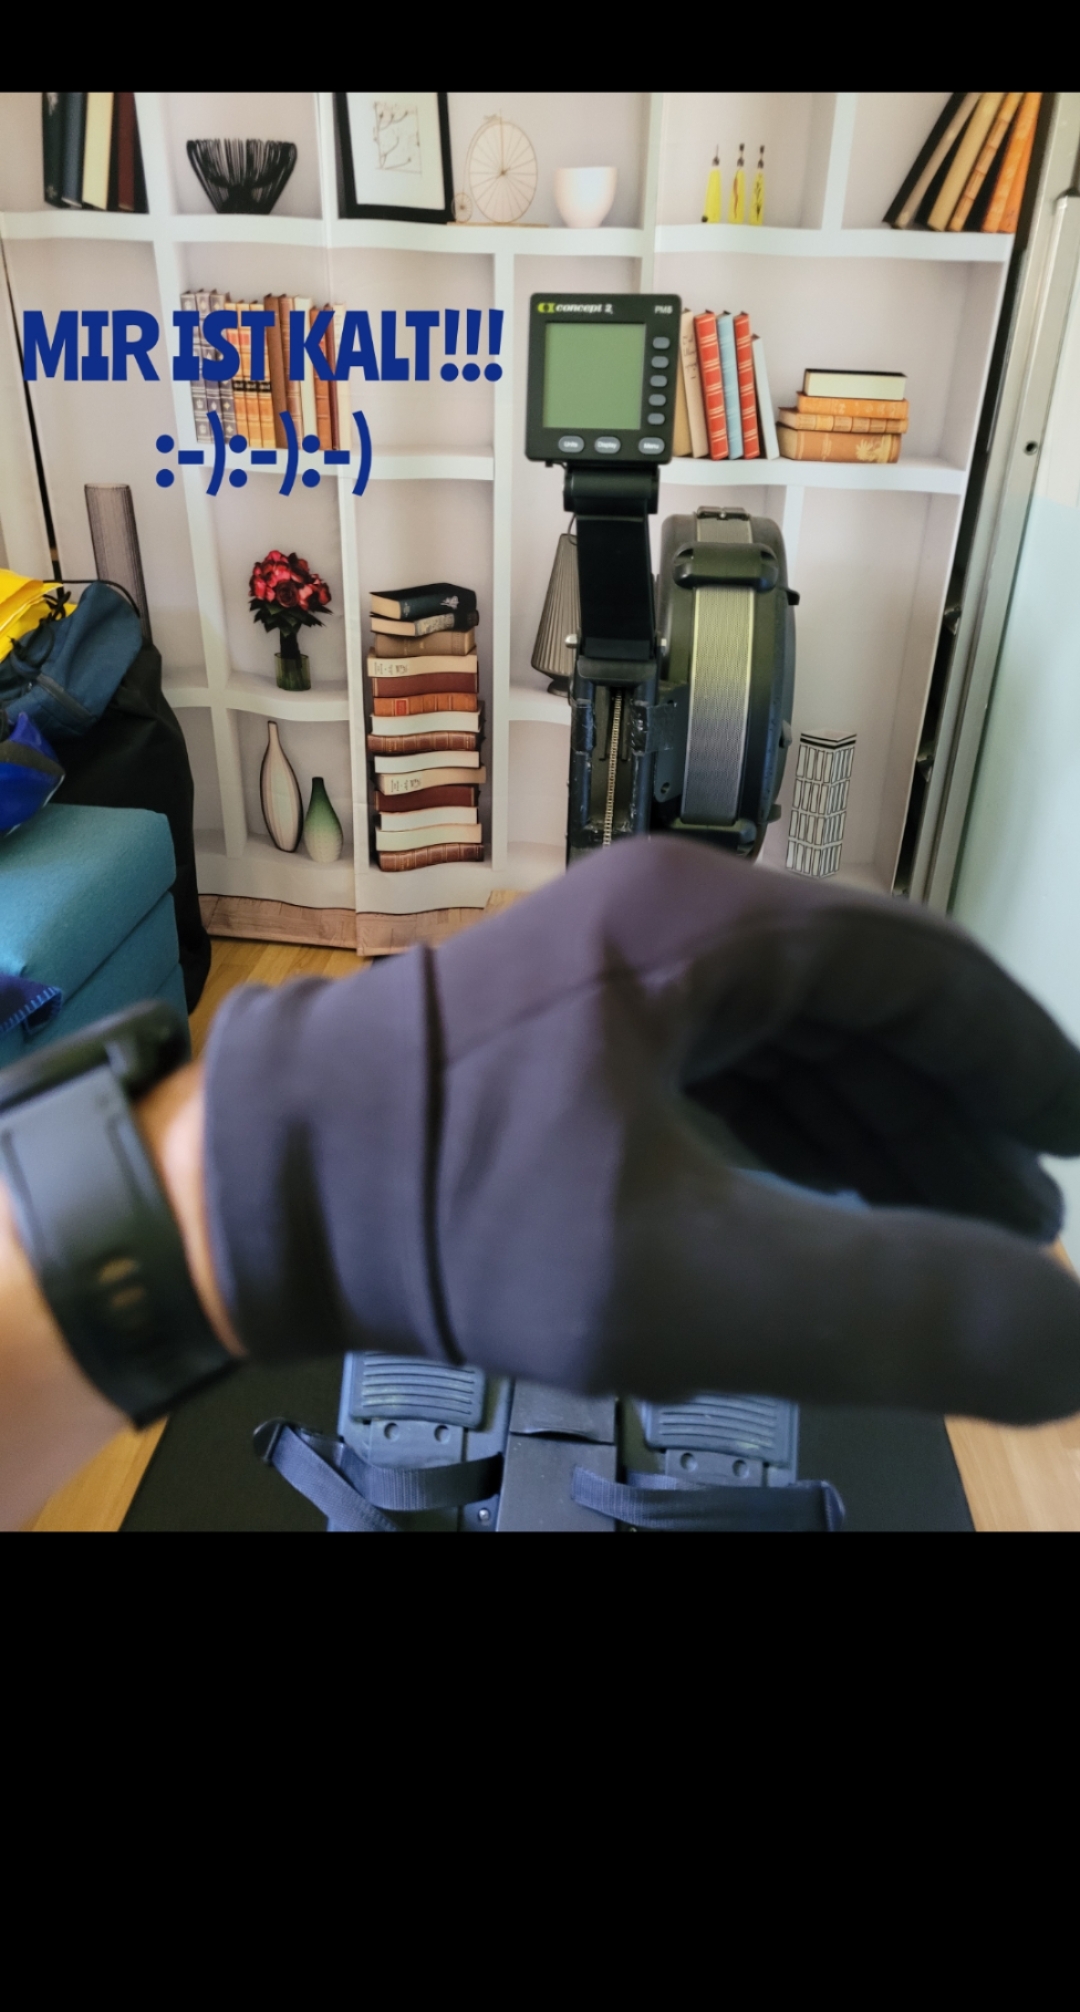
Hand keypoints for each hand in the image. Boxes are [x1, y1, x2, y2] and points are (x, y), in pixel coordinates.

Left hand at [421, 840, 1079, 1420]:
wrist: (251, 1190)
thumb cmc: (460, 1214)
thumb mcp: (686, 1281)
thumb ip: (892, 1307)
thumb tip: (1076, 1332)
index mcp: (708, 925)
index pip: (918, 966)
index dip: (1014, 1055)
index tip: (1077, 1139)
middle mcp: (670, 920)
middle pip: (860, 1002)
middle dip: (951, 1113)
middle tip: (1028, 1220)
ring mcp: (613, 970)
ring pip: (790, 1040)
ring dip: (876, 1131)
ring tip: (954, 1234)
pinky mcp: (568, 1034)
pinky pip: (722, 1069)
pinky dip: (792, 1138)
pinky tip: (824, 1213)